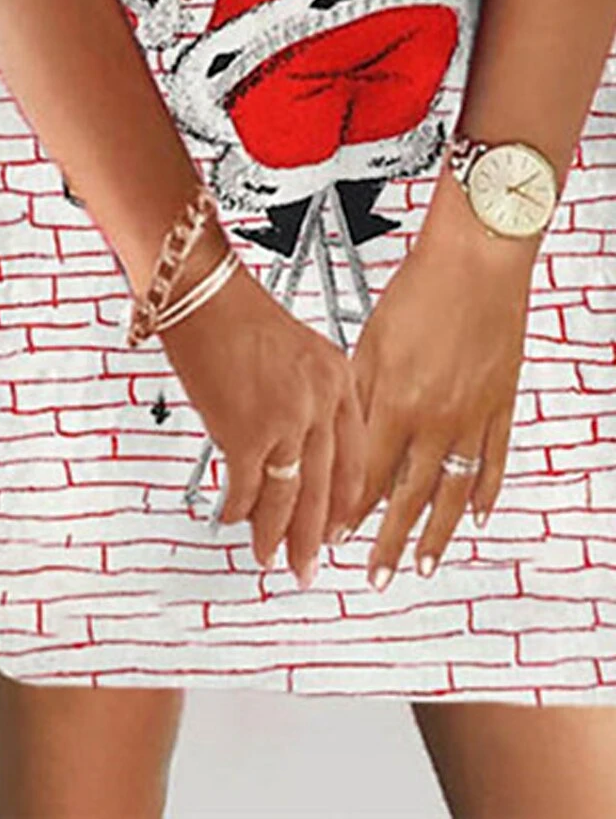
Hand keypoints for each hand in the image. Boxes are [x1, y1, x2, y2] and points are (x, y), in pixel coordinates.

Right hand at [156, 222, 367, 589]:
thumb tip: (294, 448)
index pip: (355, 456)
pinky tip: (233, 519)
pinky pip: (246, 487)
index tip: (342, 526)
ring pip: (289, 495)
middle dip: (316, 535)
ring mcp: (288, 420)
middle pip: (326, 486)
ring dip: (276, 533)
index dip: (347, 499)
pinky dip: (238, 509)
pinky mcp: (247, 431)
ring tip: (270, 559)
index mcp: (339, 380)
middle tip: (310, 565)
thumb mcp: (298, 352)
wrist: (204, 291)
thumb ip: (308, 398)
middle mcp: (321, 402)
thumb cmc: (240, 315)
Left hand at [345, 168, 539, 591]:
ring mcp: (474, 418)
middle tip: (378, 577)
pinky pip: (495, 462)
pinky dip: (486, 493)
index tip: (336, 536)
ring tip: (425, 564)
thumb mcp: (369, 343)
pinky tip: (476, 516)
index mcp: (396, 404)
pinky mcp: (502, 406)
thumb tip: (342, 438)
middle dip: (389, 542)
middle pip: (408, 497)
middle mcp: (435, 421)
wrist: (477, 260)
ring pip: (453, 492)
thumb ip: (358, 397)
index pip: (367, 476)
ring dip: (436, 533)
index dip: (350, 512)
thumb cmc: (419, 291)